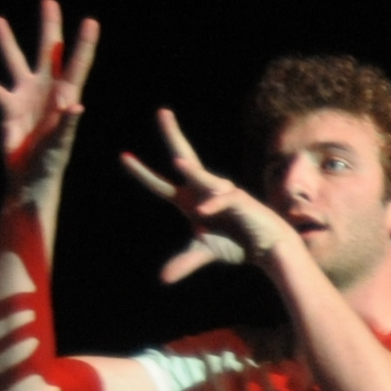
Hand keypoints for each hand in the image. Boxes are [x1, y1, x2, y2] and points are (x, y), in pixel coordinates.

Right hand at [0, 3, 100, 188]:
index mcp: (65, 95)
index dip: (84, 43)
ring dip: (6, 41)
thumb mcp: (60, 143)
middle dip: (49, 27)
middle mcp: (46, 90)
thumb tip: (77, 107)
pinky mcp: (8, 110)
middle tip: (49, 1)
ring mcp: (26, 97)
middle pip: (48, 51)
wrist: (31, 176)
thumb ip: (67, 124)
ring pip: (15, 62)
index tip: (91, 22)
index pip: (77, 63)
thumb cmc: (51, 161)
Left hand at [120, 108, 288, 284]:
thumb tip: (162, 278)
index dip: (141, 173)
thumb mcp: (204, 252)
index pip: (159, 185)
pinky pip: (225, 199)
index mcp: (189, 201)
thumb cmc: (237, 243)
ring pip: (204, 178)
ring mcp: (221, 192)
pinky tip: (205, 211)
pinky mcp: (240, 200)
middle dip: (173, 134)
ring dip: (192, 171)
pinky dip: (215, 204)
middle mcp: (202, 191)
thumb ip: (184, 262)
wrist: (267, 247)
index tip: (123, 156)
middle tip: (162, 112)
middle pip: (185, 157)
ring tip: (178, 162)